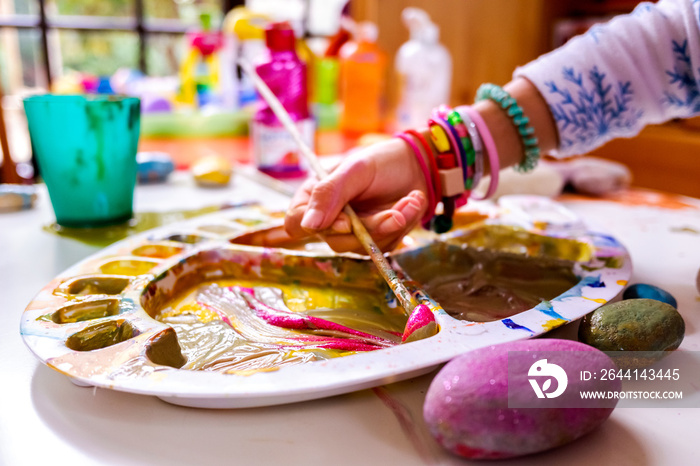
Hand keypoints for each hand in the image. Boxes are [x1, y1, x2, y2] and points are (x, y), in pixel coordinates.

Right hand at [284, 137, 428, 252]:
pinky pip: (385, 246)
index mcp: (313, 197)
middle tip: (395, 212)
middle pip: (335, 242)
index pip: (296, 224)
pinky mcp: (375, 240)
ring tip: (410, 200)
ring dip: (391, 225)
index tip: (346, 222)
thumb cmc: (381, 162)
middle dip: (369, 227)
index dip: (318, 227)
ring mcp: (352, 232)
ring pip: (363, 247)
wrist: (416, 165)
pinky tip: (411, 204)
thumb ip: (329, 193)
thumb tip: (308, 225)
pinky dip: (402, 226)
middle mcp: (329, 218)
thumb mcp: (354, 170)